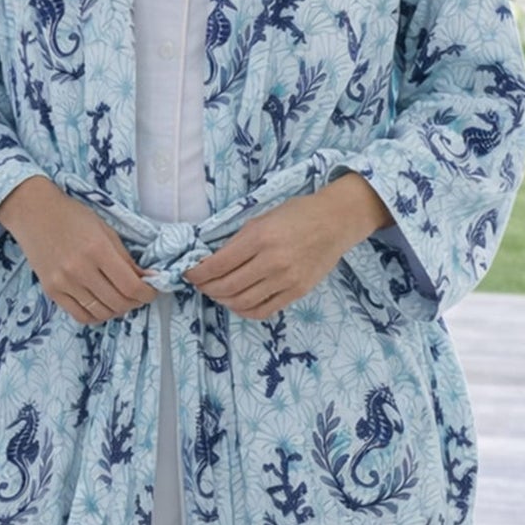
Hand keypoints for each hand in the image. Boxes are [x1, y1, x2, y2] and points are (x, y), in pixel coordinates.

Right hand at [0, 174, 156, 324]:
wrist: (34, 212)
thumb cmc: (72, 216)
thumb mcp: (105, 230)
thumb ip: (126, 258)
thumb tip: (147, 279)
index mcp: (98, 249)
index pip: (131, 286)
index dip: (147, 293)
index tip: (151, 291)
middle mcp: (80, 269)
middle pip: (118, 302)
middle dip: (135, 302)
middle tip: (138, 296)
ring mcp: (63, 283)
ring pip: (101, 312)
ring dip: (117, 310)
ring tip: (121, 300)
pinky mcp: (51, 291)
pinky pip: (80, 316)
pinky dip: (97, 315)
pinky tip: (101, 305)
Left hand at [183, 174, 392, 320]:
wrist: (336, 221)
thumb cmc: (298, 214)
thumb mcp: (262, 218)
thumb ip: (238, 240)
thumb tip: (211, 260)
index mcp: (260, 237)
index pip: (218, 264)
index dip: (197, 273)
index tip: (189, 273)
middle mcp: (272, 261)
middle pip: (227, 286)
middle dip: (207, 288)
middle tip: (201, 284)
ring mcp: (286, 279)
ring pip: (242, 301)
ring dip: (222, 300)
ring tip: (217, 293)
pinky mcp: (297, 292)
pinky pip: (263, 310)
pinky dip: (244, 310)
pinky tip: (237, 303)